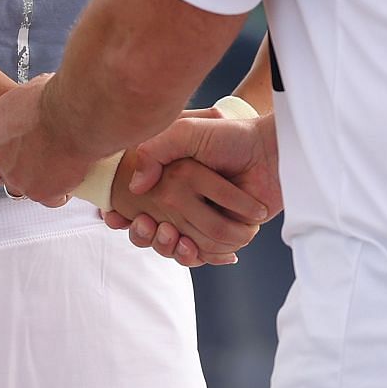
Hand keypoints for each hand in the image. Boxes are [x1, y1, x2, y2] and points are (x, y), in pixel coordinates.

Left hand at [0, 74, 91, 206]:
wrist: (78, 113)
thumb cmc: (56, 97)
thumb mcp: (23, 95)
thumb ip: (14, 113)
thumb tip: (25, 111)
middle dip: (3, 173)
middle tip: (24, 160)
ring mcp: (18, 178)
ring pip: (20, 189)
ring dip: (33, 181)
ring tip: (53, 163)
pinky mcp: (42, 192)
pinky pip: (48, 199)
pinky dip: (59, 191)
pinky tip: (69, 175)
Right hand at [106, 151, 267, 266]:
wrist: (272, 153)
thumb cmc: (230, 137)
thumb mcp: (187, 132)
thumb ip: (155, 150)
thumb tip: (135, 186)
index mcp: (169, 180)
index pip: (134, 206)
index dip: (122, 217)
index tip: (114, 219)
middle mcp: (183, 202)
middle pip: (151, 233)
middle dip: (144, 235)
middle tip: (146, 225)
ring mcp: (203, 219)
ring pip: (175, 248)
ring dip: (170, 248)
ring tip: (174, 236)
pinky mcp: (224, 234)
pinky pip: (203, 255)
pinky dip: (198, 255)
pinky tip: (191, 246)